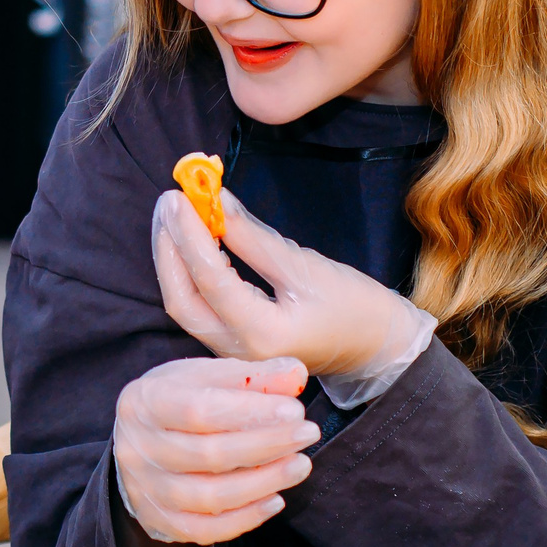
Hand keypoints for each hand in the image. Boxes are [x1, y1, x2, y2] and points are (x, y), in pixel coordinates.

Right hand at [113, 356, 320, 544]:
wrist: (139, 440)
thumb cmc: (177, 401)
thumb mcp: (206, 376)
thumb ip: (251, 375)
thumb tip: (296, 374)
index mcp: (144, 402)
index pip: (198, 410)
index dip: (249, 412)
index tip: (294, 411)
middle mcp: (137, 449)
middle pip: (208, 454)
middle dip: (266, 445)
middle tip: (307, 435)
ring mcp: (145, 490)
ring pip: (209, 496)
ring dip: (262, 483)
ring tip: (299, 465)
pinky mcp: (158, 522)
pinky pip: (205, 530)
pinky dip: (245, 518)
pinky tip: (275, 499)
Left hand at [153, 188, 431, 393]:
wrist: (378, 350)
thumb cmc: (355, 308)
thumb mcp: (306, 267)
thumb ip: (253, 238)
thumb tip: (216, 200)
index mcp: (261, 335)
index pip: (209, 278)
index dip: (189, 233)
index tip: (178, 194)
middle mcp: (238, 351)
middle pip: (181, 299)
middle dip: (169, 247)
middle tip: (170, 199)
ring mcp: (232, 353)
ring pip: (185, 305)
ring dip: (174, 257)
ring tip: (175, 212)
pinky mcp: (233, 343)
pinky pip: (198, 307)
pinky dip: (188, 271)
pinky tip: (190, 240)